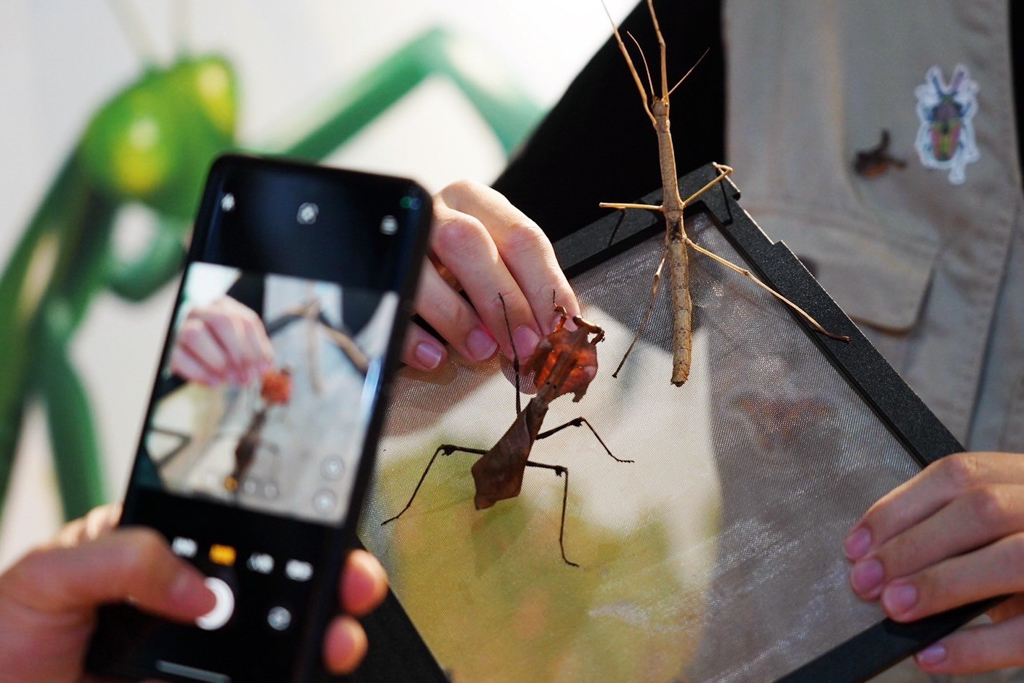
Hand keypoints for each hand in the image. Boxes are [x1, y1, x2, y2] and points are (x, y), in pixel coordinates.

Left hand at [0, 505, 387, 681]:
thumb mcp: (45, 575)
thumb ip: (123, 558)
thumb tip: (202, 588)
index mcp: (157, 551)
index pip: (235, 527)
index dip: (287, 522)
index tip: (321, 526)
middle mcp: (186, 599)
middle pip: (274, 581)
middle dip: (328, 576)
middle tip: (352, 583)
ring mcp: (196, 654)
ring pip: (276, 637)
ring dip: (321, 631)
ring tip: (338, 636)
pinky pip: (256, 678)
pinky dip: (287, 675)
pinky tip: (303, 669)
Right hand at [170, 296, 273, 385]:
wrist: (184, 346)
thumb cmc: (216, 344)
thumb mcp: (235, 342)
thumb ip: (251, 351)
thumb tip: (264, 367)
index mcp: (221, 306)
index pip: (244, 320)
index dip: (257, 346)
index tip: (263, 368)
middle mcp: (199, 311)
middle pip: (222, 322)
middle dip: (239, 353)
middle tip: (247, 376)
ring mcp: (179, 327)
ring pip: (196, 335)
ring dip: (218, 361)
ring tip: (230, 378)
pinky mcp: (168, 348)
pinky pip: (180, 357)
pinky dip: (200, 373)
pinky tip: (214, 382)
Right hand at [401, 180, 578, 370]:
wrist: (388, 246)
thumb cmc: (458, 263)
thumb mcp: (494, 263)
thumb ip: (522, 293)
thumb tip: (551, 344)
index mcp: (476, 202)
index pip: (521, 237)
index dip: (545, 286)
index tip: (559, 329)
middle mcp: (436, 210)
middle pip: (470, 244)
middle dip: (503, 301)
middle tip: (525, 346)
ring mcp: (398, 237)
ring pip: (424, 269)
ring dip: (459, 318)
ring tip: (482, 351)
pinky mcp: (369, 268)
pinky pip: (387, 301)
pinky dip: (413, 335)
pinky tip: (435, 356)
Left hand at [844, 451, 1023, 674]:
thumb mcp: (996, 529)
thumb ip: (949, 533)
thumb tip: (877, 563)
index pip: (957, 474)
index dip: (898, 509)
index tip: (857, 546)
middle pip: (981, 511)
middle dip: (913, 547)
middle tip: (867, 582)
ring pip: (1014, 559)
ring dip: (942, 584)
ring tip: (895, 608)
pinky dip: (976, 647)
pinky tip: (934, 654)